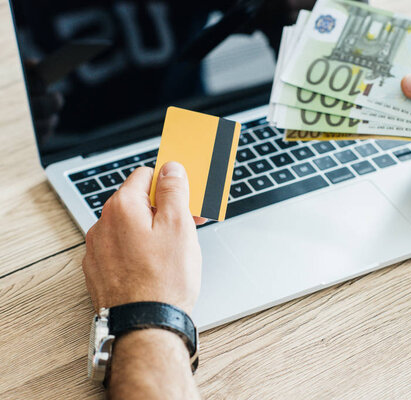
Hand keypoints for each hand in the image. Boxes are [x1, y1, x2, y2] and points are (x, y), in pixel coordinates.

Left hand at [82, 162, 204, 314]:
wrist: (146, 325)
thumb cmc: (164, 280)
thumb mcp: (179, 225)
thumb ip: (173, 190)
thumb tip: (171, 169)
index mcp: (122, 207)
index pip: (145, 175)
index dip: (170, 186)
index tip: (185, 200)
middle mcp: (103, 225)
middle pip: (137, 202)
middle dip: (163, 210)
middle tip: (188, 226)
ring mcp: (97, 250)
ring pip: (129, 227)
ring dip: (150, 231)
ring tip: (172, 252)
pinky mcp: (98, 271)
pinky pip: (121, 250)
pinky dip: (137, 252)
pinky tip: (155, 267)